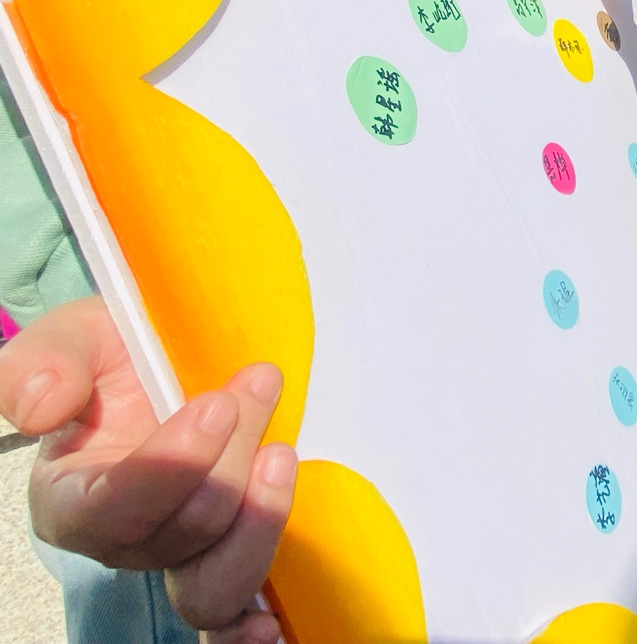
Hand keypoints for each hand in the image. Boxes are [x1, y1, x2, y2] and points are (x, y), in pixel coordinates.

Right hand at [0, 297, 296, 641]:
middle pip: (182, 531)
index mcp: (72, 496)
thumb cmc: (116, 359)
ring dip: (257, 522)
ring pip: (212, 585)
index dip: (172, 465)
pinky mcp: (221, 560)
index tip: (218, 404)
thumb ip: (49, 363)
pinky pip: (226, 619)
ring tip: (280, 455)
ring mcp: (177, 557)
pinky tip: (271, 625)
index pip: (113, 510)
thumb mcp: (78, 339)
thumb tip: (39, 405)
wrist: (166, 364)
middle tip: (258, 385)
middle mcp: (122, 541)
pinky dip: (246, 631)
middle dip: (230, 457)